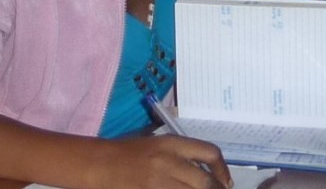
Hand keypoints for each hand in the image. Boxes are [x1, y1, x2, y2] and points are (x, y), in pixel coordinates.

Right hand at [87, 136, 232, 188]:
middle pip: (206, 182)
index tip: (225, 182)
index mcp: (171, 143)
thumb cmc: (129, 153)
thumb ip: (183, 156)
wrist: (100, 164)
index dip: (223, 170)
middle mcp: (168, 162)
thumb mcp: (158, 145)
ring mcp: (158, 182)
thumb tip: (209, 175)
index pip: (210, 152)